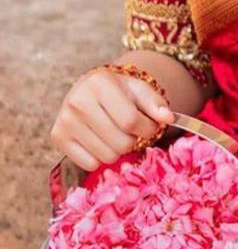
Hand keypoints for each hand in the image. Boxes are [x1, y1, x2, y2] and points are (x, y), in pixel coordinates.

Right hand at [50, 67, 173, 170]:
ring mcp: (65, 121)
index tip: (151, 126)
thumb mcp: (139, 90)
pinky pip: (90, 164)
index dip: (148, 129)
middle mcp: (78, 101)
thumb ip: (156, 103)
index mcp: (100, 84)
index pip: (131, 121)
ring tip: (116, 133)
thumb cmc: (118, 90)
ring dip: (118, 149)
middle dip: (133, 140)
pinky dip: (100, 157)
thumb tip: (168, 118)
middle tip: (131, 130)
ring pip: (107, 156)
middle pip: (120, 142)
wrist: (88, 89)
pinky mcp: (58, 138)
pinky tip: (100, 140)